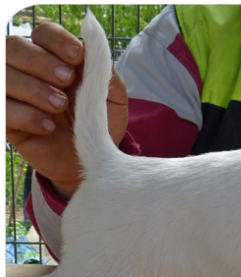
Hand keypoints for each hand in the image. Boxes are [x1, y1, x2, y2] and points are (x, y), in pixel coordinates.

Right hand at [6, 21, 127, 199]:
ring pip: (4, 75)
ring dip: (33, 88)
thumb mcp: (112, 98)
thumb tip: (94, 40)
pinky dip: (25, 115)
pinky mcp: (7, 121)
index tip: (78, 57)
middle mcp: (30, 71)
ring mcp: (15, 94)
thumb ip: (104, 70)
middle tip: (66, 81)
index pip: (44, 32)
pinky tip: (48, 127)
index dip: (57, 40)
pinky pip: (2, 109)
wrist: (92, 163)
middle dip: (41, 60)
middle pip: (15, 46)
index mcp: (56, 58)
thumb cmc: (102, 125)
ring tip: (59, 107)